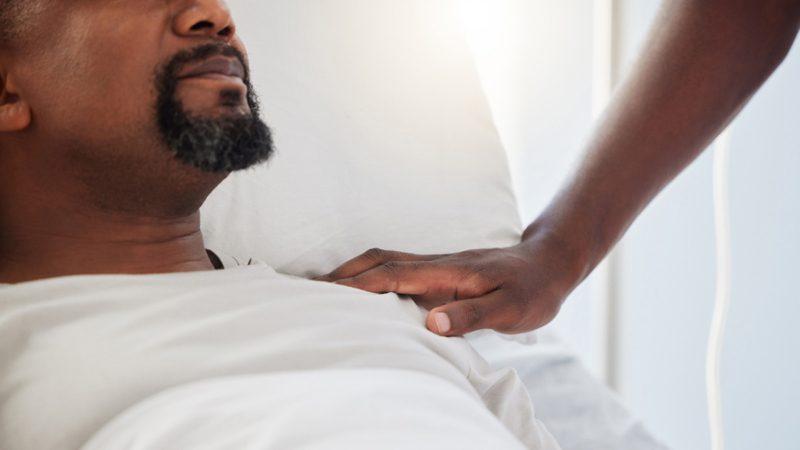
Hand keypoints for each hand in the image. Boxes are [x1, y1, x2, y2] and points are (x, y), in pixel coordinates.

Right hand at [315, 233, 584, 336]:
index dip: (355, 284)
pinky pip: (396, 272)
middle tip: (306, 288)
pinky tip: (364, 294)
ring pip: (384, 263)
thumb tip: (431, 322)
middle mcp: (435, 265)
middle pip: (377, 262)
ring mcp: (436, 268)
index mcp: (446, 272)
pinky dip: (371, 277)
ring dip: (352, 272)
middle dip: (341, 274)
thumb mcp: (511, 308)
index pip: (390, 276)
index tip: (322, 293)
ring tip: (323, 290)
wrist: (550, 263)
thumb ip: (472, 314)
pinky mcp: (440, 274)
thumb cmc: (532, 288)